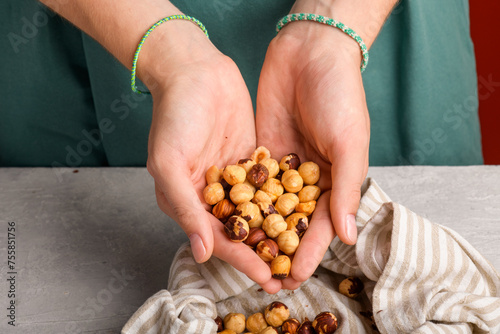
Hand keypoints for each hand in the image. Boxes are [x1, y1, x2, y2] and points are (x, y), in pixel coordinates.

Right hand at [144, 24, 281, 293]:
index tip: (266, 278)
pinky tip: (305, 216)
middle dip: (263, 253)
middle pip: (241, 231)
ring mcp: (234, 178)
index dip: (241, 260)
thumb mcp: (170, 162)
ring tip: (301, 254)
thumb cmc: (174, 115)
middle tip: (290, 275)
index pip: (218, 238)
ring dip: (276, 233)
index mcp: (187, 200)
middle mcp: (211, 194)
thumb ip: (185, 208)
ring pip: (258, 212)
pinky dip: (283, 202)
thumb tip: (202, 253)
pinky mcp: (252, 160)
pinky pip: (269, 186)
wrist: (194, 71)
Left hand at [256, 21, 369, 288]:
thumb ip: (345, 188)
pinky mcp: (262, 152)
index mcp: (335, 180)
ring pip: (269, 206)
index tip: (294, 276)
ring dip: (258, 231)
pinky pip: (251, 182)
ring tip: (243, 256)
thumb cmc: (340, 95)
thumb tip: (346, 235)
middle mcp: (309, 178)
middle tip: (266, 277)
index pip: (321, 224)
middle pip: (292, 222)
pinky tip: (228, 219)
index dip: (309, 251)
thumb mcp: (349, 142)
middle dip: (280, 249)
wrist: (310, 53)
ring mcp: (284, 167)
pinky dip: (242, 201)